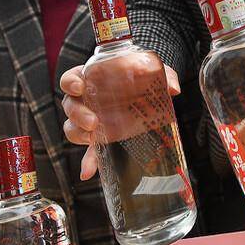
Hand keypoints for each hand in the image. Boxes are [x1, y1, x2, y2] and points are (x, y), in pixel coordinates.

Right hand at [60, 62, 180, 180]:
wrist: (147, 91)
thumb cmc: (142, 77)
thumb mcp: (154, 71)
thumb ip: (164, 75)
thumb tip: (174, 89)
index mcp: (92, 78)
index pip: (70, 79)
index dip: (70, 83)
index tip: (79, 87)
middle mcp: (86, 99)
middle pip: (69, 106)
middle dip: (77, 114)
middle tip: (93, 122)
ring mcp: (90, 120)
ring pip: (72, 127)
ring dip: (79, 135)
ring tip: (92, 139)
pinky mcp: (101, 138)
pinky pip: (89, 152)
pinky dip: (88, 163)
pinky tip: (88, 172)